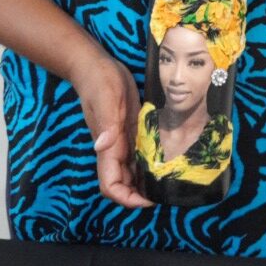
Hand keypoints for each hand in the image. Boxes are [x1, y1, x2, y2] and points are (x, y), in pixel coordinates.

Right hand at [70, 47, 152, 208]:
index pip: (110, 185)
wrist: (94, 65)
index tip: (148, 200)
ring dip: (147, 182)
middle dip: (142, 195)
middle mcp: (113, 148)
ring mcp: (121, 141)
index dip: (126, 198)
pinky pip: (139, 154)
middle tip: (168, 194)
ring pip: (133, 172)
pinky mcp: (129, 131)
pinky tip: (168, 162)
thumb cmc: (98, 80)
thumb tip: (102, 146)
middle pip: (124, 184)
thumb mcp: (105, 98)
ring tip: (172, 183)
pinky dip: (151, 163)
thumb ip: (106, 123)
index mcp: (107, 146)